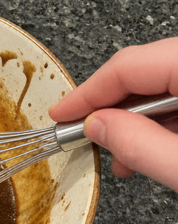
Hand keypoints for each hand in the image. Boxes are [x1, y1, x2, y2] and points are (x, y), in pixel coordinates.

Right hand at [49, 37, 177, 190]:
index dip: (86, 94)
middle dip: (110, 108)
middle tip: (86, 139)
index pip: (127, 67)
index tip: (60, 115)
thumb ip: (139, 144)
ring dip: (136, 119)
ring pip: (161, 80)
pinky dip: (162, 118)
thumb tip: (97, 127)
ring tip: (124, 156)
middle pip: (142, 69)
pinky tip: (153, 146)